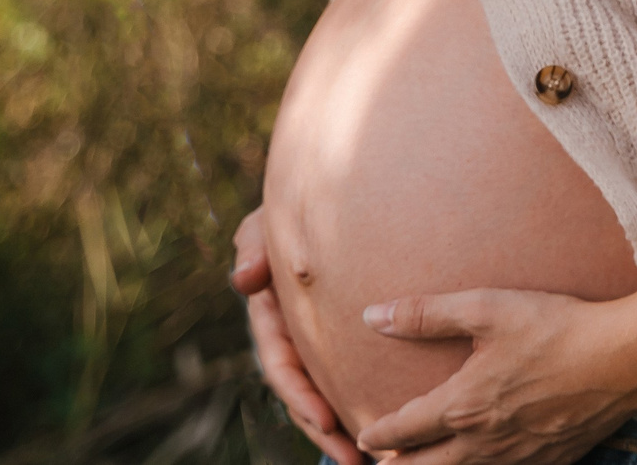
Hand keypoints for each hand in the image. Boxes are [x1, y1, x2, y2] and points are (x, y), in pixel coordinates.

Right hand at [232, 209, 364, 464]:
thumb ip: (254, 246)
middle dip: (324, 431)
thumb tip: (243, 280)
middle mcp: (292, 336)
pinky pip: (352, 375)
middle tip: (354, 459)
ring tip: (372, 463)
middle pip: (305, 395)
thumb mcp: (265, 225)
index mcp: (271, 317)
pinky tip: (393, 428)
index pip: (280, 365)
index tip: (324, 421)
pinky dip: (363, 402)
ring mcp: (316, 341)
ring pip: (328, 393)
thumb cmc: (290, 211)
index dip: (299, 396)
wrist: (330, 199)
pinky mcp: (344, 339)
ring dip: (344, 431)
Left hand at [355, 289, 636, 464]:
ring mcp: (519, 456)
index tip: (362, 436)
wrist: (624, 360)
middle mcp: (485, 442)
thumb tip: (372, 316)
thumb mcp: (486, 308)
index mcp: (464, 406)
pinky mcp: (550, 460)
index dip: (378, 435)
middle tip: (384, 462)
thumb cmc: (555, 327)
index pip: (405, 430)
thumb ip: (425, 315)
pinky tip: (487, 461)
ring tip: (428, 463)